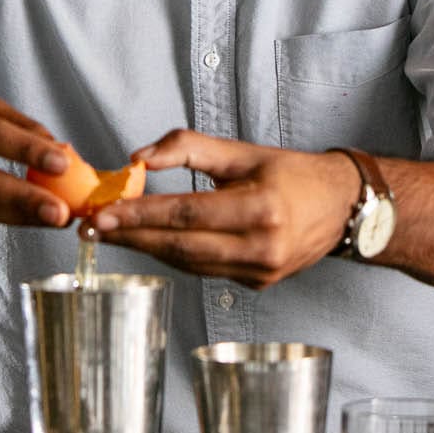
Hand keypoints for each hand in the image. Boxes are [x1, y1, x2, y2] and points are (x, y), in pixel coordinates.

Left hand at [91, 130, 358, 287]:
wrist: (341, 206)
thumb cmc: (290, 173)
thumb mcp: (243, 151)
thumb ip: (189, 148)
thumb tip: (139, 158)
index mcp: (260, 208)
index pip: (187, 214)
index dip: (141, 215)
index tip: (104, 213)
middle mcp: (262, 246)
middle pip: (182, 247)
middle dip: (133, 238)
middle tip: (93, 228)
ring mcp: (260, 272)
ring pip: (189, 264)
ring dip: (147, 250)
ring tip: (112, 235)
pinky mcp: (258, 284)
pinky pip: (205, 271)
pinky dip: (175, 257)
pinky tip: (150, 243)